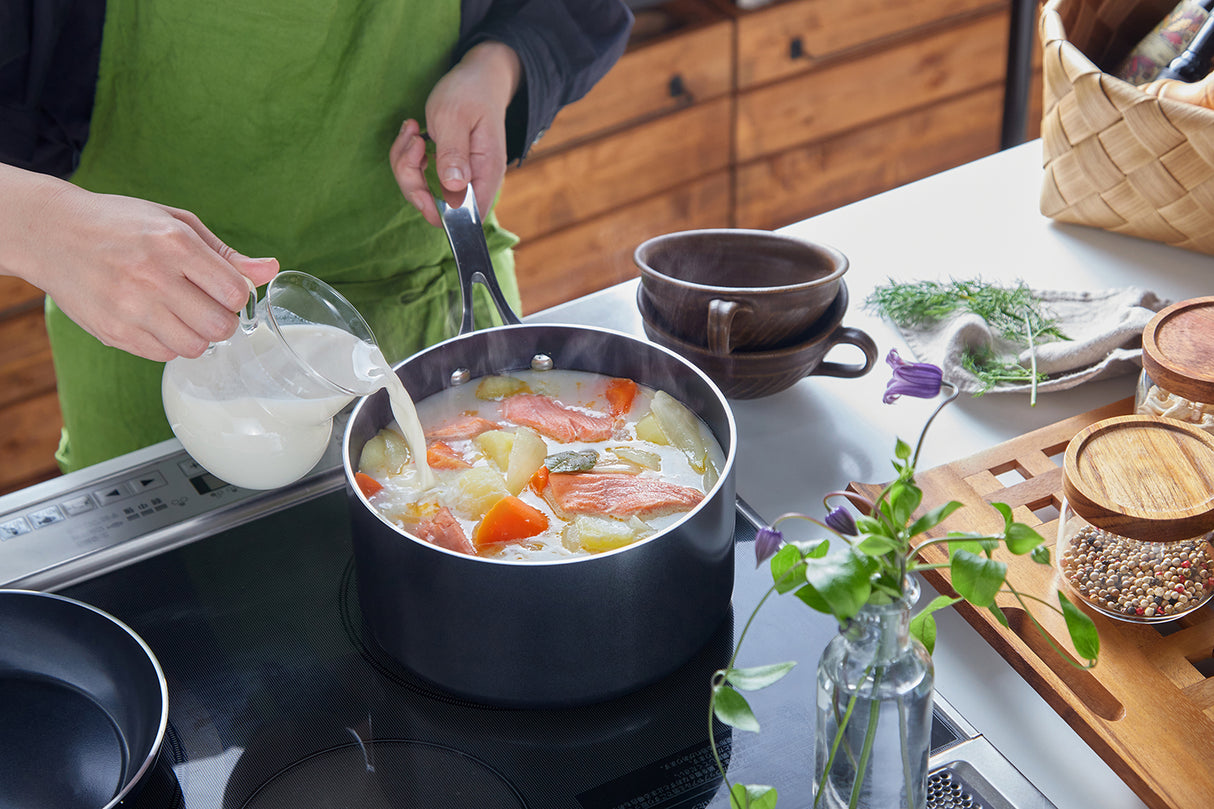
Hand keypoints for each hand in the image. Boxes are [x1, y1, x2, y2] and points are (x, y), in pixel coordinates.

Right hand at [0, 165, 278, 361]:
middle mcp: (153, 277)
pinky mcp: (113, 332)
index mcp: (174, 243)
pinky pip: (164, 355)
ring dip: (198, 336)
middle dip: (223, 321)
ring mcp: (130, 307)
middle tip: (208, 308)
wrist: (52, 233)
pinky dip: (169, 344)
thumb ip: (226, 254)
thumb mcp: (176, 223)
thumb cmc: (122, 225)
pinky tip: (158, 321)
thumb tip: (270, 270)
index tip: (226, 290)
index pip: (236, 291)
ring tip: (183, 316)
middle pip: (219, 326)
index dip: (238, 296)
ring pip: (195, 347)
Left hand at [390, 41, 521, 226]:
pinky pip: (418, 177)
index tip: (418, 179)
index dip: (435, 210)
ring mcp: (459, 178)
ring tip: (413, 130)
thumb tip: (454, 187)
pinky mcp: (445, 170)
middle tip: (414, 141)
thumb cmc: (470, 93)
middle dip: (412, 178)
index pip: (464, 217)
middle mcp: (474, 182)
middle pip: (436, 208)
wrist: (479, 78)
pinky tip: (414, 132)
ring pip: (421, 192)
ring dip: (407, 163)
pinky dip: (408, 157)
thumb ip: (453, 153)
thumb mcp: (455, 117)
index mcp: (485, 174)